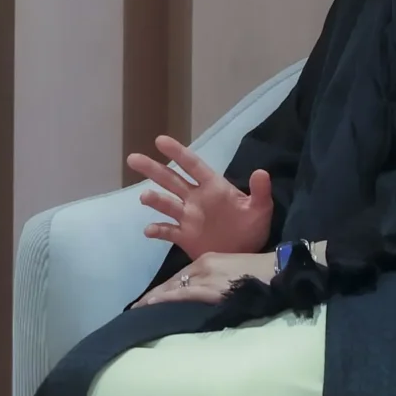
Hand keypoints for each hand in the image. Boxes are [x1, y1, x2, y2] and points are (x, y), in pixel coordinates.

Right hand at [127, 136, 274, 259]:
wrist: (245, 255)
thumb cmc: (253, 228)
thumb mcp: (261, 209)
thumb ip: (260, 192)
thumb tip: (262, 172)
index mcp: (213, 188)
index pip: (192, 166)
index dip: (177, 153)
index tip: (160, 140)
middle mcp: (195, 199)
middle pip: (170, 180)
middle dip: (152, 169)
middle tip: (133, 158)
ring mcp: (187, 218)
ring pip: (166, 204)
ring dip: (155, 200)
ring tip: (145, 197)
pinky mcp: (184, 237)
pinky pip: (167, 232)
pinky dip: (157, 230)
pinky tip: (150, 230)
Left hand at [131, 251, 277, 307]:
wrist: (278, 272)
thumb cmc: (262, 273)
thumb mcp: (234, 270)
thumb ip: (218, 279)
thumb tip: (209, 293)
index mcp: (209, 259)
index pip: (182, 275)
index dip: (166, 287)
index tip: (153, 297)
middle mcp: (203, 265)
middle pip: (173, 281)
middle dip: (156, 294)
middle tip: (138, 306)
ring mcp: (205, 276)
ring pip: (173, 287)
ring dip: (155, 299)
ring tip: (138, 309)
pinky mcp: (209, 288)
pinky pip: (181, 294)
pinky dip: (164, 299)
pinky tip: (150, 306)